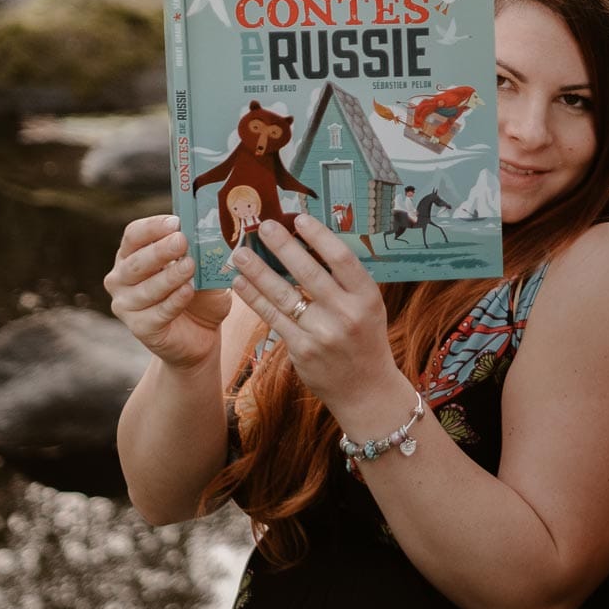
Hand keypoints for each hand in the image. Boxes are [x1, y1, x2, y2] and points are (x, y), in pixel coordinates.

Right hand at [105, 214, 229, 370]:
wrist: (202, 334)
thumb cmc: (199, 294)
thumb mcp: (204, 270)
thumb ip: (201, 254)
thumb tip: (210, 234)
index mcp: (132, 256)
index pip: (134, 235)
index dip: (152, 227)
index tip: (176, 222)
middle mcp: (121, 278)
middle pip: (135, 261)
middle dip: (159, 250)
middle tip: (181, 241)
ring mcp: (126, 305)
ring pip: (145, 288)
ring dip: (169, 276)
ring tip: (190, 266)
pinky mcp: (139, 328)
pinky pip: (156, 313)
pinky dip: (174, 301)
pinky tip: (188, 291)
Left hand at [227, 214, 406, 415]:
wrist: (366, 389)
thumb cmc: (365, 339)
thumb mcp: (369, 307)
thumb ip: (346, 281)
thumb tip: (310, 243)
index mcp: (367, 297)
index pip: (342, 259)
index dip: (319, 236)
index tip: (299, 219)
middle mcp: (346, 314)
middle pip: (308, 272)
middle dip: (282, 246)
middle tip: (261, 226)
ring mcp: (323, 334)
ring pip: (284, 295)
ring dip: (258, 271)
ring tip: (240, 253)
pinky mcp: (302, 350)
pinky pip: (273, 318)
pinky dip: (254, 298)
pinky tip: (241, 283)